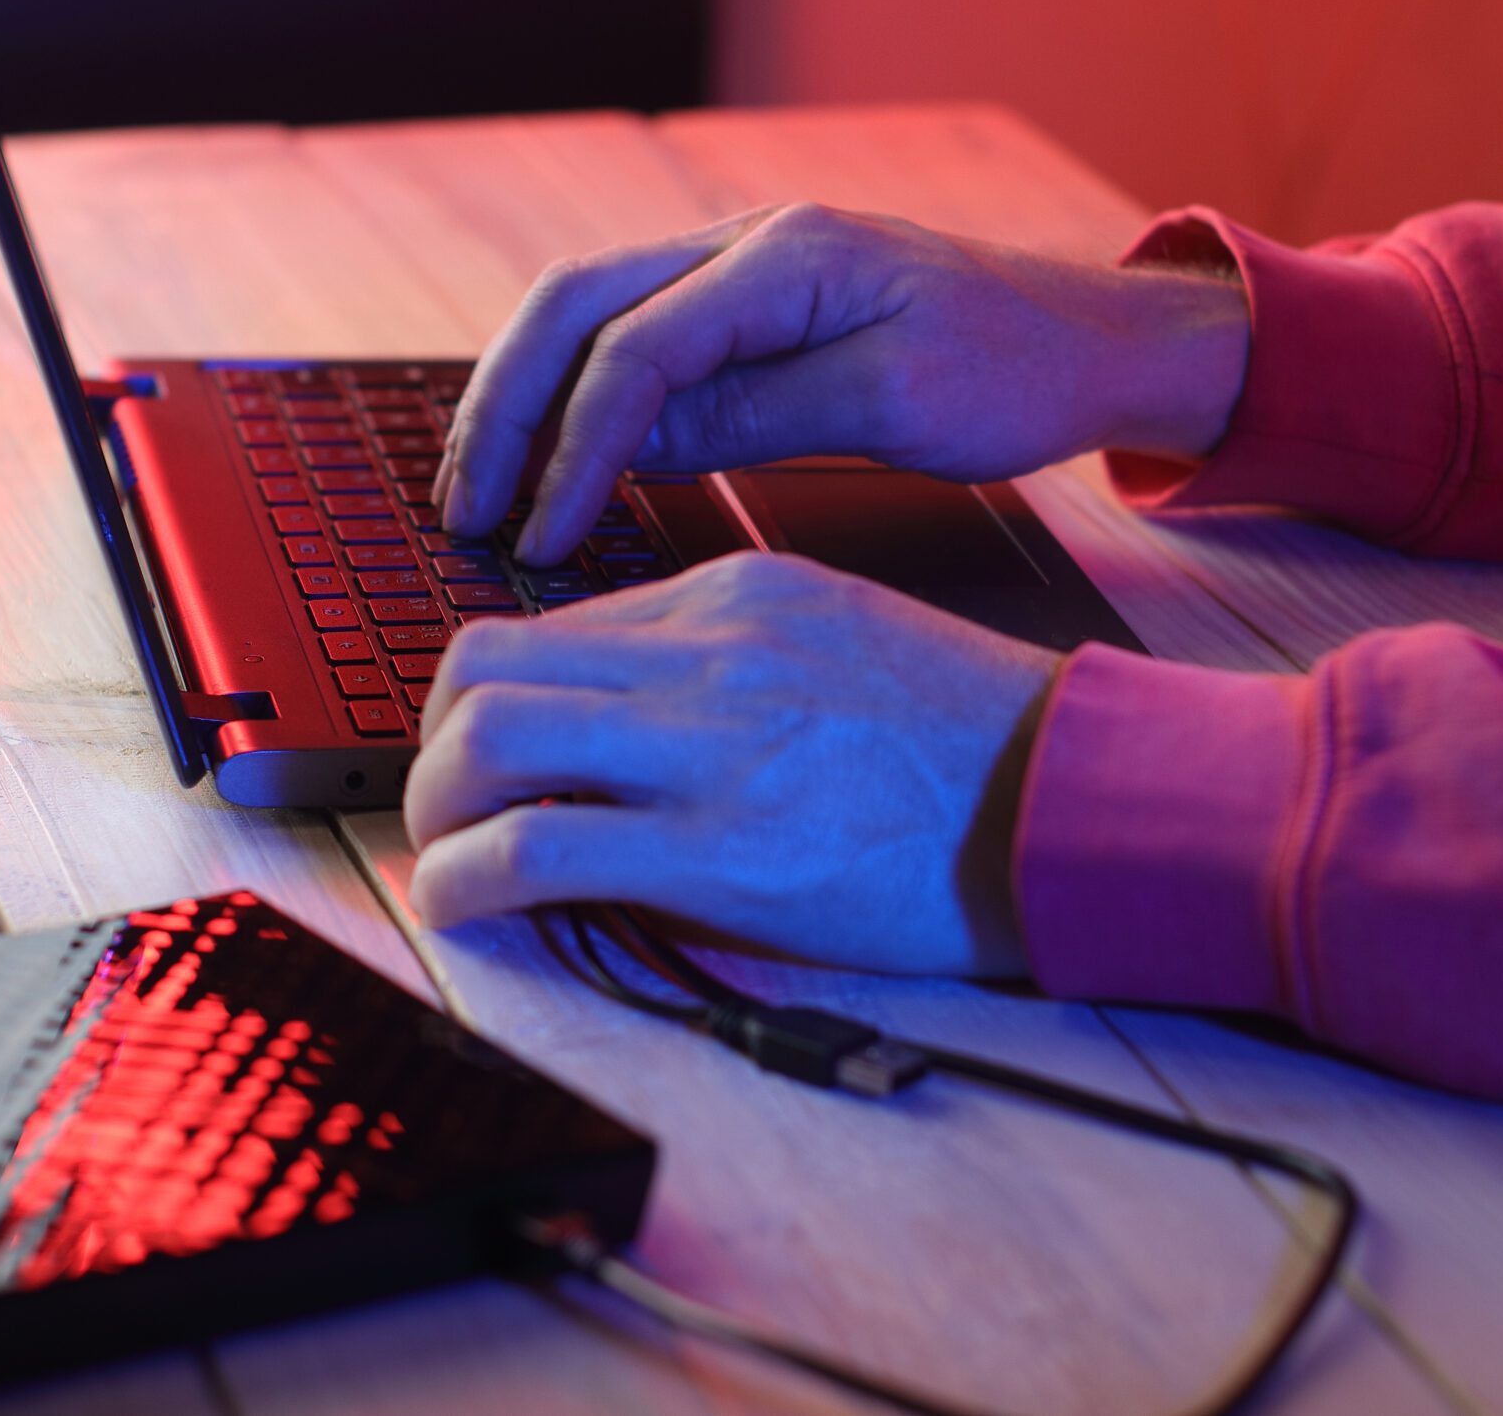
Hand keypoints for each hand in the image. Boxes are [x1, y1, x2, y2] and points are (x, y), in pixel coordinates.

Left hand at [403, 551, 1061, 976]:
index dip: (489, 695)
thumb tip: (630, 711)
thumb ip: (731, 658)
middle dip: (434, 742)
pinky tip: (468, 907)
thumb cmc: (971, 738)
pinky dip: (465, 881)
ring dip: (435, 807)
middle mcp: (705, 654)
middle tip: (449, 802)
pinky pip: (531, 850)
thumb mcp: (841, 638)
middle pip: (484, 664)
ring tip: (453, 857)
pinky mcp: (718, 851)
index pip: (551, 622)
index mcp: (735, 595)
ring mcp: (708, 747)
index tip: (489, 750)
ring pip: (483, 739)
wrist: (1068, 796)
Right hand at [435, 203, 1249, 564]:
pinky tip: (554, 463)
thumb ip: (760, 414)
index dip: (573, 446)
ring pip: (588, 318)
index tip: (542, 536)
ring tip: (480, 487)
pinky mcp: (749, 312)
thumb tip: (632, 441)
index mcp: (785, 258)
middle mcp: (746, 245)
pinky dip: (578, 402)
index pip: (634, 347)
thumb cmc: (1020, 368)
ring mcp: (742, 272)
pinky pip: (633, 344)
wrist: (1093, 340)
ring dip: (523, 399)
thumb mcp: (899, 405)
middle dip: (504, 407)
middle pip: (573, 307)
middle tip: (463, 506)